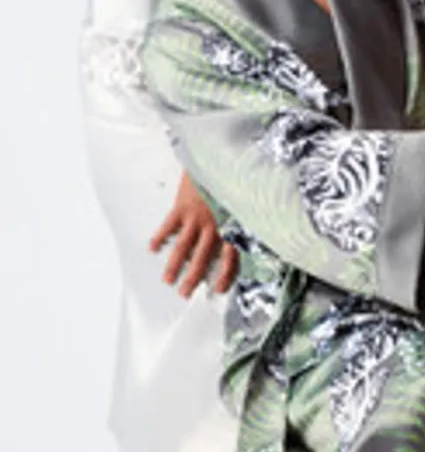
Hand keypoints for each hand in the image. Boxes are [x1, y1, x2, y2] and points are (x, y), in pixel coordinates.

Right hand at [148, 173, 237, 297]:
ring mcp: (197, 216)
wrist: (219, 157)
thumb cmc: (233, 181)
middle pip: (203, 257)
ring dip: (174, 265)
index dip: (225, 274)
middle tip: (185, 294)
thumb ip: (244, 220)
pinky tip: (152, 248)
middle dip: (193, 277)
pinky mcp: (182, 206)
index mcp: (232, 226)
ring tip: (167, 280)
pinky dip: (160, 236)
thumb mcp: (244, 202)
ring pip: (184, 246)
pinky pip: (169, 225)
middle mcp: (215, 224)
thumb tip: (246, 238)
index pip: (231, 256)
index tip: (219, 289)